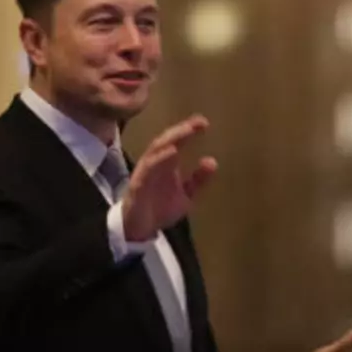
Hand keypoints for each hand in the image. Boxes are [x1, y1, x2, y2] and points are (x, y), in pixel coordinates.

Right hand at [122, 115, 217, 241]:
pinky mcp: (139, 183)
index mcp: (167, 163)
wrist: (140, 229)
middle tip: (197, 123)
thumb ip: (199, 180)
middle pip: (166, 140)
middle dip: (181, 130)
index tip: (204, 122)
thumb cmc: (160, 208)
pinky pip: (148, 168)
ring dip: (171, 139)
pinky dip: (160, 158)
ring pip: (156, 150)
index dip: (189, 130)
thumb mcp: (186, 195)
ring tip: (186, 131)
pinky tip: (171, 152)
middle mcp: (156, 163)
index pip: (177, 141)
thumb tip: (213, 161)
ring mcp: (146, 171)